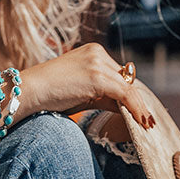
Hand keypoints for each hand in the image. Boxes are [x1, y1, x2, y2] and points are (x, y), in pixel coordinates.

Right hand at [15, 44, 154, 128]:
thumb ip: (104, 97)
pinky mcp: (97, 76)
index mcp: (93, 53)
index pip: (120, 76)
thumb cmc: (51, 95)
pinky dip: (135, 108)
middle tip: (149, 121)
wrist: (30, 91)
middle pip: (126, 81)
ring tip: (147, 125)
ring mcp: (97, 63)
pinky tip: (141, 121)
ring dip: (140, 108)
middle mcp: (97, 53)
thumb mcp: (83, 93)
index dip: (132, 96)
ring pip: (128, 88)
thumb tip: (125, 109)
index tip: (142, 113)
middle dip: (138, 102)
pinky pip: (125, 94)